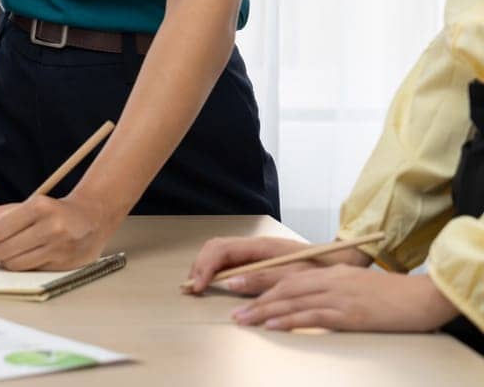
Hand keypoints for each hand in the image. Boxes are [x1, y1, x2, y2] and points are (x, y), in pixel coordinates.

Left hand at [0, 194, 121, 270]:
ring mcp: (60, 247)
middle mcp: (52, 227)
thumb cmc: (51, 212)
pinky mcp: (65, 264)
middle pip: (4, 249)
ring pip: (16, 264)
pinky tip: (25, 257)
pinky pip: (31, 270)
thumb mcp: (25, 206)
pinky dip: (22, 266)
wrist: (92, 218)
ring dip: (5, 261)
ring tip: (8, 253)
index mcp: (39, 207)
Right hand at [185, 236, 372, 294]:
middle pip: (214, 248)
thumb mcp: (294, 277)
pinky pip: (229, 260)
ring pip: (219, 253)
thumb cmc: (320, 267)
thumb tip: (230, 283)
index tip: (199, 286)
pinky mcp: (258, 257)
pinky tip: (214, 283)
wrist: (341, 259)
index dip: (205, 267)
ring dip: (205, 268)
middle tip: (192, 288)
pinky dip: (216, 270)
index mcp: (261, 246)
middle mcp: (254, 244)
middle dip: (199, 266)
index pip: (220, 249)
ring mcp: (255, 250)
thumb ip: (262, 279)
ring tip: (199, 287)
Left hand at [233, 266, 459, 331]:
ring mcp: (339, 296)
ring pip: (292, 301)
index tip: (244, 295)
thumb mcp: (356, 284)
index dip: (263, 286)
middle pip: (284, 288)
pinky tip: (272, 325)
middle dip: (256, 300)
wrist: (422, 297)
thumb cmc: (391, 294)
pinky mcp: (349, 313)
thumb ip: (332, 287)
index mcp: (332, 272)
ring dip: (264, 312)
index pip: (289, 277)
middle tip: (235, 312)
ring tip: (244, 321)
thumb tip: (310, 298)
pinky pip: (312, 316)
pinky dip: (289, 320)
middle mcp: (331, 280)